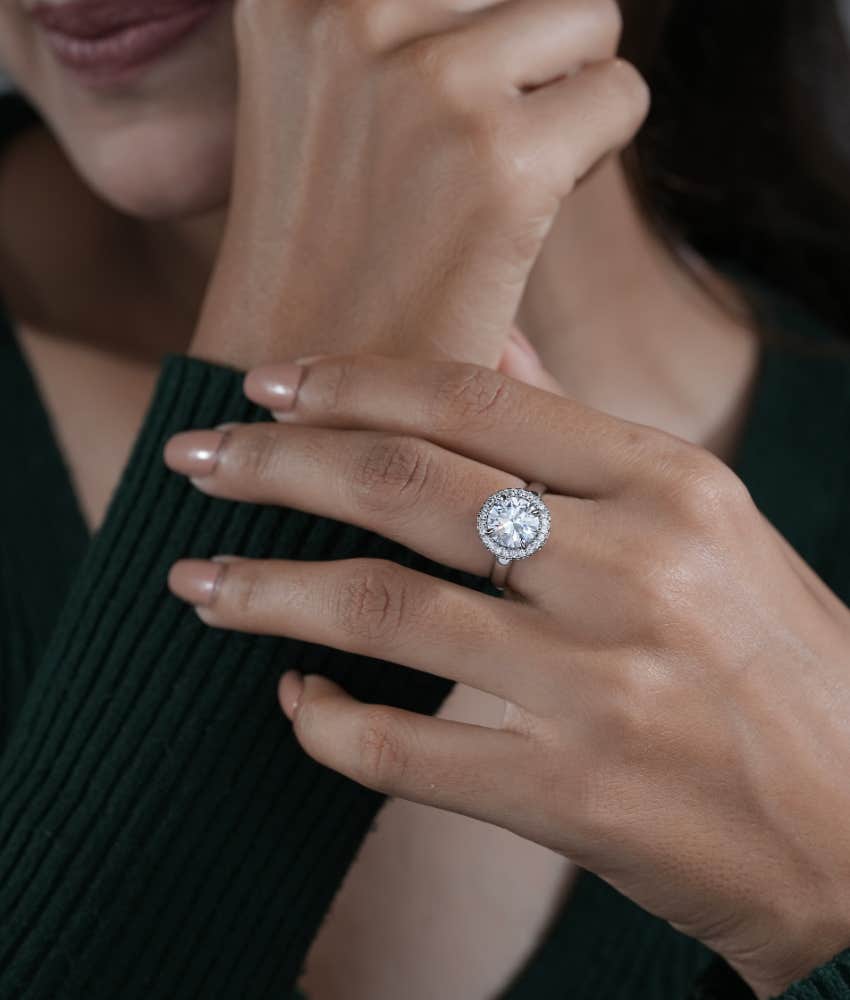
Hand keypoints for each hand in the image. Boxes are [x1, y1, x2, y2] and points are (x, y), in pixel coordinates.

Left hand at [165, 347, 849, 997]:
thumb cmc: (778, 663)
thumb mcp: (707, 521)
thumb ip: (585, 438)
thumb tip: (491, 355)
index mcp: (670, 484)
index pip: (473, 401)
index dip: (352, 382)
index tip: (267, 383)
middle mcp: (636, 568)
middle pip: (407, 485)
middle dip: (277, 462)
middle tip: (195, 454)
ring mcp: (603, 684)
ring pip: (383, 607)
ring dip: (267, 590)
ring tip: (195, 580)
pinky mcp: (574, 793)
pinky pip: (402, 748)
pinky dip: (325, 720)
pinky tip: (294, 698)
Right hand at [190, 0, 647, 367]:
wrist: (296, 403)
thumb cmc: (318, 262)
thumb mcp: (310, 102)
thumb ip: (380, 26)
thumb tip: (489, 1)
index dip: (466, 23)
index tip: (434, 108)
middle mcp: (350, 8)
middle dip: (522, 50)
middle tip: (471, 148)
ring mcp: (428, 83)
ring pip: (586, 17)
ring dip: (566, 91)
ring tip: (501, 174)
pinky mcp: (502, 161)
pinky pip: (620, 96)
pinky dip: (595, 153)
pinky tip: (526, 214)